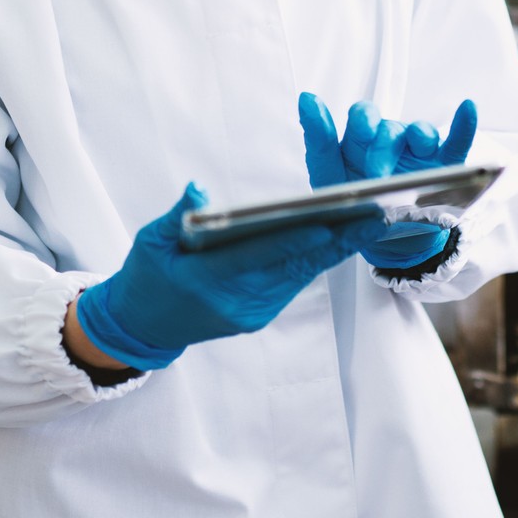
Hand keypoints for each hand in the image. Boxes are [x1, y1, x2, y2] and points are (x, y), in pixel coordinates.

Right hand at [75, 184, 383, 369]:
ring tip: (370, 222)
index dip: (292, 242)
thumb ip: (178, 215)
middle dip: (336, 241)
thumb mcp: (151, 241)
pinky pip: (293, 283)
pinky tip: (343, 237)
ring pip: (300, 276)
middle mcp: (235, 302)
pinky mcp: (259, 316)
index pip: (255, 257)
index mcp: (204, 281)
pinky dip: (318, 260)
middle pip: (292, 267)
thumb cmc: (145, 277)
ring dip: (336, 249)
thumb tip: (198, 190)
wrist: (143, 327)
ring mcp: (251, 313)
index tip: (326, 226)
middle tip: (374, 216)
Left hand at [296, 94, 478, 270]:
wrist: (387, 244)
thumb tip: (306, 98)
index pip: (363, 117)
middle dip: (384, 148)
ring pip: (421, 132)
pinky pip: (457, 143)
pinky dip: (464, 126)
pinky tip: (467, 109)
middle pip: (390, 128)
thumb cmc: (354, 203)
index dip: (364, 121)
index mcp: (361, 142)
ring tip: (420, 147)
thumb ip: (318, 140)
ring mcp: (418, 153)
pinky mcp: (445, 167)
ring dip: (420, 135)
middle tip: (379, 176)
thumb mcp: (328, 177)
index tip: (363, 130)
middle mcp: (390, 142)